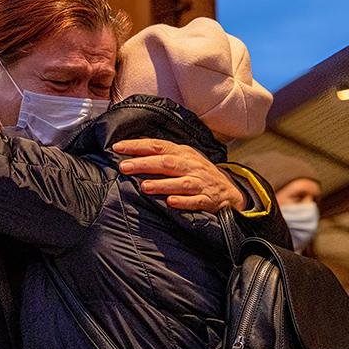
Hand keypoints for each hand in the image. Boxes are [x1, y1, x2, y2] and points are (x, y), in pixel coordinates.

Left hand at [112, 138, 245, 211]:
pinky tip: (171, 202)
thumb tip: (133, 150)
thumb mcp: (183, 158)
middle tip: (124, 167)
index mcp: (183, 153)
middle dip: (144, 164)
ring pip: (180, 182)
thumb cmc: (198, 173)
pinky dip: (184, 202)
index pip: (158, 146)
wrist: (230, 190)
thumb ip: (162, 154)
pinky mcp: (207, 199)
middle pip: (166, 162)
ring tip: (144, 186)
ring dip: (162, 184)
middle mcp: (191, 166)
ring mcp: (200, 183)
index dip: (138, 146)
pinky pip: (195, 201)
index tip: (117, 147)